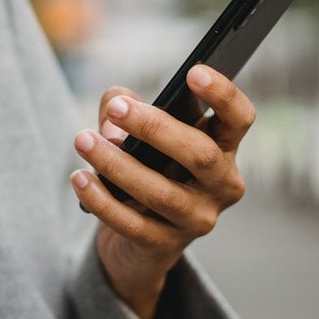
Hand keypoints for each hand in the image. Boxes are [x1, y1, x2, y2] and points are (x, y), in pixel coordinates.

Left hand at [70, 64, 254, 318]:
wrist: (139, 240)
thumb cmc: (147, 169)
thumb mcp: (138, 133)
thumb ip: (124, 110)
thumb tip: (113, 123)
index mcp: (224, 148)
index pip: (238, 119)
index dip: (223, 95)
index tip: (193, 72)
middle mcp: (222, 185)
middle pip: (200, 154)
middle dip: (154, 127)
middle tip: (116, 109)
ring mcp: (197, 219)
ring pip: (161, 192)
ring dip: (117, 164)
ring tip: (83, 141)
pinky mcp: (167, 246)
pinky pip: (132, 224)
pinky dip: (102, 200)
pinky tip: (79, 179)